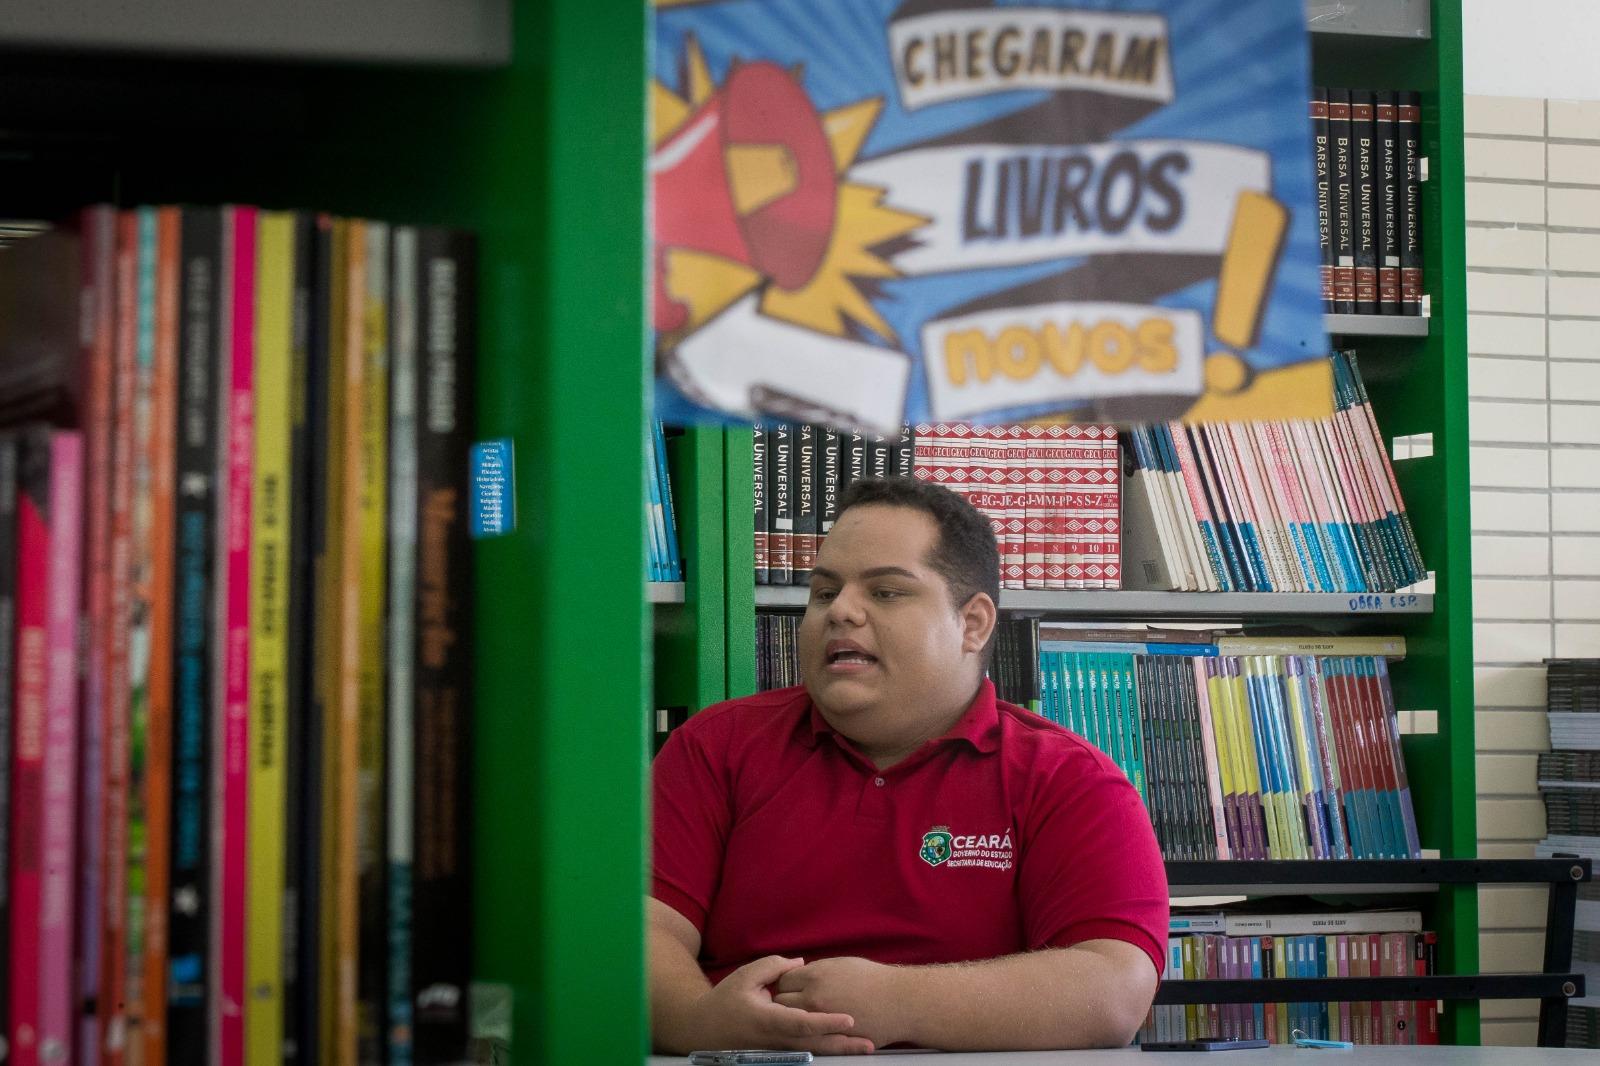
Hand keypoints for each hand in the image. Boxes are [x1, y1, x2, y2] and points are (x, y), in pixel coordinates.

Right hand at [684, 955, 875, 1054]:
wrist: (703, 1031)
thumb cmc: (725, 1001)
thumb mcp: (745, 976)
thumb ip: (774, 967)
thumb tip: (801, 964)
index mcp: (769, 1020)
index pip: (802, 1023)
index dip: (827, 1021)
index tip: (849, 1018)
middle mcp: (777, 1040)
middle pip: (815, 1045)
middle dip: (843, 1044)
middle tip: (870, 1042)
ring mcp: (779, 1050)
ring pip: (815, 1052)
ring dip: (840, 1050)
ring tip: (866, 1046)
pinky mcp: (780, 1053)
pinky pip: (808, 1052)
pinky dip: (828, 1049)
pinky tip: (845, 1047)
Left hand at [773, 956, 909, 1047]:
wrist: (899, 1002)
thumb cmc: (874, 980)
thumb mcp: (841, 964)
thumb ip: (816, 970)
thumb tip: (800, 974)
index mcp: (816, 975)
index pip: (784, 979)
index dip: (787, 982)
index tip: (792, 986)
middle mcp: (814, 997)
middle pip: (781, 1001)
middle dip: (785, 1001)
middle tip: (794, 1002)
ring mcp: (820, 1020)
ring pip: (790, 1022)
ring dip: (792, 1018)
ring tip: (801, 1016)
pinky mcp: (829, 1037)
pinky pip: (808, 1037)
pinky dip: (807, 1033)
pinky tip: (814, 1028)